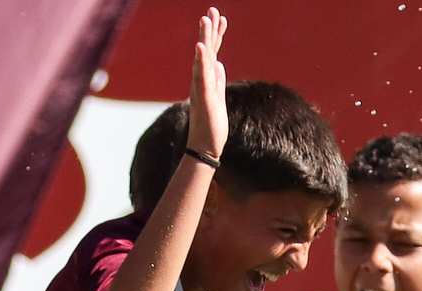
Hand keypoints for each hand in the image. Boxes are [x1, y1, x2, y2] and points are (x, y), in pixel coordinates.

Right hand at [186, 8, 227, 159]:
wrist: (205, 147)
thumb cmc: (211, 125)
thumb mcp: (217, 97)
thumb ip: (217, 80)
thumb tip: (219, 64)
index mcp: (206, 80)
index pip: (212, 53)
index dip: (216, 35)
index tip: (220, 17)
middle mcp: (201, 82)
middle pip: (206, 51)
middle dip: (208, 30)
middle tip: (211, 10)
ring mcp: (201, 89)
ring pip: (202, 60)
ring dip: (204, 40)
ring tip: (205, 20)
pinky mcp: (203, 99)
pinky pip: (201, 77)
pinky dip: (201, 62)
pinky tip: (201, 48)